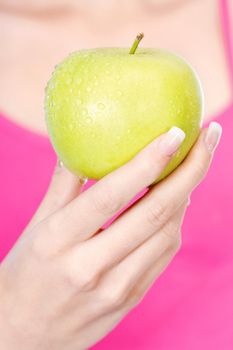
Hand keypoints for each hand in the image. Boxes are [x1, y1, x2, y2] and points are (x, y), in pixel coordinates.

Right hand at [0, 123, 220, 349]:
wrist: (22, 335)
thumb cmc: (23, 275)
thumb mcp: (36, 227)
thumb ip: (63, 184)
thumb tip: (80, 146)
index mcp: (59, 240)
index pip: (111, 195)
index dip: (149, 162)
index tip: (177, 132)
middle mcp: (90, 267)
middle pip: (155, 213)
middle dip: (191, 171)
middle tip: (210, 137)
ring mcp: (115, 290)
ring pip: (168, 234)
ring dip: (186, 194)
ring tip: (191, 165)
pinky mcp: (130, 301)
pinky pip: (163, 255)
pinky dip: (175, 223)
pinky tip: (175, 202)